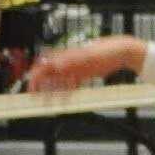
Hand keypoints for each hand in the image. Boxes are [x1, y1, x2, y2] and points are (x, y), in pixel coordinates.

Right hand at [25, 36, 139, 95]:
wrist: (121, 51)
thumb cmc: (104, 49)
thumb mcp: (88, 55)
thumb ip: (72, 60)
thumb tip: (56, 65)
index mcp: (64, 55)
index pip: (43, 66)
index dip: (35, 78)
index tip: (32, 89)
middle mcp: (66, 62)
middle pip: (48, 75)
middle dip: (42, 88)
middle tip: (37, 100)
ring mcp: (74, 69)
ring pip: (59, 82)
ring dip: (54, 93)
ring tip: (51, 105)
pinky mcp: (83, 75)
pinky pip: (71, 85)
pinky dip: (67, 93)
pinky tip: (65, 102)